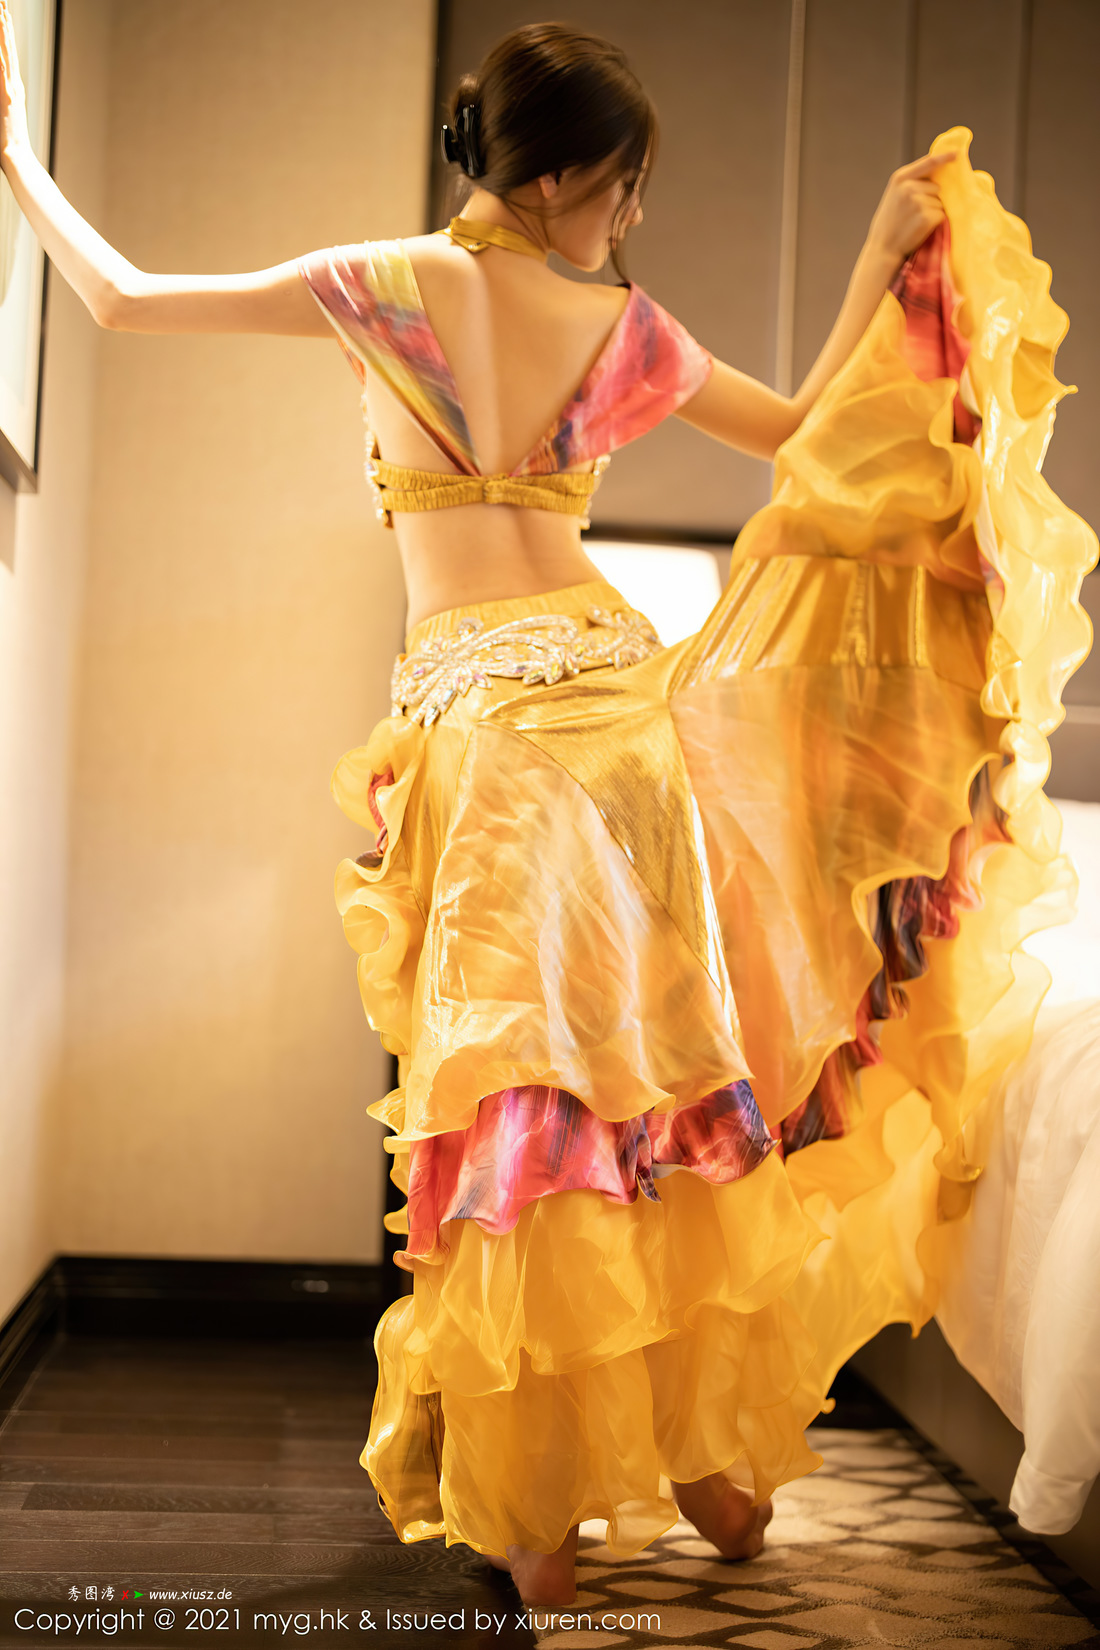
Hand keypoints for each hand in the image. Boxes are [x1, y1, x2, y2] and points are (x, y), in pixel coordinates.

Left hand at [0, 0, 29, 161]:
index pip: (8, 56)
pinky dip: (0, 48)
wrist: (16, 159)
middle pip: (8, 48)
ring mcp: (10, 88)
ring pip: (6, 51)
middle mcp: (14, 85)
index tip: (4, 17)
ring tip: (1, 9)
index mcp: (14, 89)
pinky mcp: (6, 93)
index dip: (6, 36)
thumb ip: (1, 102)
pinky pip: (0, 65)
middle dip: (5, 24)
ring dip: (3, 29)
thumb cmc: (6, 146)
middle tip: (3, 3)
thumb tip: (3, 95)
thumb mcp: (2, 117)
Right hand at [866, 150, 956, 264]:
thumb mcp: (893, 195)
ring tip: (915, 221)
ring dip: (933, 211)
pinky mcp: (926, 216)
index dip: (945, 157)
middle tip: (914, 213)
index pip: (929, 162)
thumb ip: (911, 182)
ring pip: (940, 202)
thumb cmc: (889, 223)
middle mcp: (909, 187)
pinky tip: (921, 228)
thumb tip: (938, 177)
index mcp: (900, 178)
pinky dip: (935, 222)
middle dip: (931, 198)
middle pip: (937, 187)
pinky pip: (941, 215)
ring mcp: (918, 201)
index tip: (957, 154)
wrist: (883, 248)